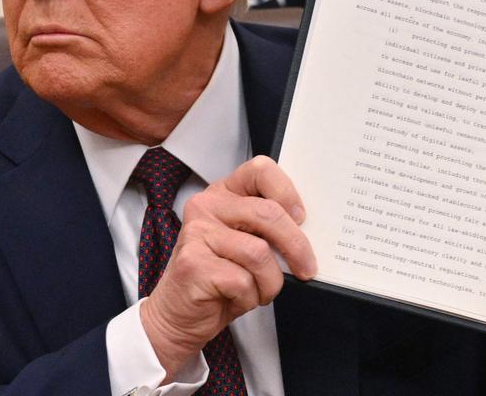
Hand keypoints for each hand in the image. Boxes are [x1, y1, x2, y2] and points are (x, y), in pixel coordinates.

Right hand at [139, 155, 316, 379]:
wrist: (179, 316)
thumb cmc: (220, 279)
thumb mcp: (246, 244)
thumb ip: (267, 230)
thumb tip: (307, 234)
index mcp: (224, 193)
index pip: (260, 170)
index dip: (287, 192)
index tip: (301, 218)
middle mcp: (207, 206)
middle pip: (268, 213)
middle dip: (296, 246)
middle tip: (307, 268)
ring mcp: (197, 233)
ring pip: (259, 253)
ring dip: (269, 282)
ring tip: (259, 291)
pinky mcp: (193, 263)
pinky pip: (243, 280)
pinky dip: (250, 298)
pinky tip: (236, 299)